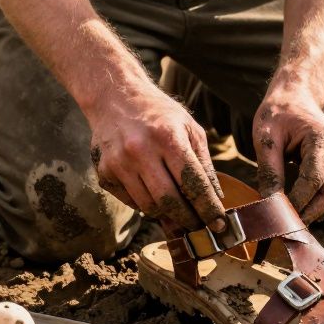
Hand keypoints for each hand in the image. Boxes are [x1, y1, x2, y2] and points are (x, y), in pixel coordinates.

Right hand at [86, 81, 225, 231]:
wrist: (115, 97)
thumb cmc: (159, 113)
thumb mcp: (190, 128)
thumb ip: (204, 164)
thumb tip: (215, 199)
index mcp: (167, 137)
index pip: (193, 184)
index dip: (209, 209)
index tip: (219, 225)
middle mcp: (140, 150)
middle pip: (170, 202)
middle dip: (188, 220)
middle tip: (199, 226)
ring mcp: (119, 163)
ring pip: (149, 207)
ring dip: (167, 215)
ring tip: (178, 212)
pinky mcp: (104, 172)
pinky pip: (131, 202)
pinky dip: (146, 204)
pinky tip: (154, 195)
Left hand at [252, 86, 323, 221]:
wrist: (294, 94)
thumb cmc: (278, 113)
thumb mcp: (266, 138)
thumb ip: (269, 170)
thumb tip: (269, 204)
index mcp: (322, 138)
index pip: (313, 180)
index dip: (297, 202)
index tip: (277, 217)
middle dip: (308, 214)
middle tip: (285, 230)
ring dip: (311, 212)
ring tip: (287, 224)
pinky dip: (313, 203)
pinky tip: (294, 211)